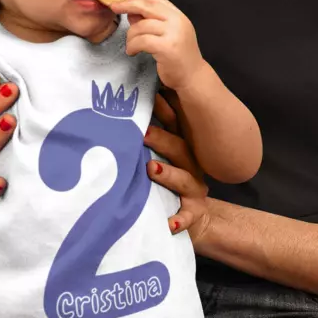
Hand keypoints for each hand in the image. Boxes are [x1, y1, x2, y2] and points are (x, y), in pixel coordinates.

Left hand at [110, 0, 204, 90]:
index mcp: (178, 15)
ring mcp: (173, 33)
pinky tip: (132, 52)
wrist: (192, 76)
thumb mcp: (166, 34)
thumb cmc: (178, 56)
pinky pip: (142, 41)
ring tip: (130, 46)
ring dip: (130, 36)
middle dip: (127, 5)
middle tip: (114, 7)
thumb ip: (151, 21)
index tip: (123, 0)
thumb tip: (131, 11)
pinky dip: (132, 46)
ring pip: (141, 26)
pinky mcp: (167, 47)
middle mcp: (177, 21)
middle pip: (147, 6)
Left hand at [145, 96, 210, 245]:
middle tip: (144, 133)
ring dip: (169, 174)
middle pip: (180, 148)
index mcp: (181, 149)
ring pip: (185, 180)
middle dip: (162, 140)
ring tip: (152, 169)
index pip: (175, 125)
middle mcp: (191, 166)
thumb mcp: (158, 158)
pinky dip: (179, 219)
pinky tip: (169, 222)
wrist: (194, 220)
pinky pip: (188, 217)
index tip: (153, 95)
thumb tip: (122, 113)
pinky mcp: (194, 213)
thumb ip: (146, 140)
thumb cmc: (166, 183)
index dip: (166, 110)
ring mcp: (194, 189)